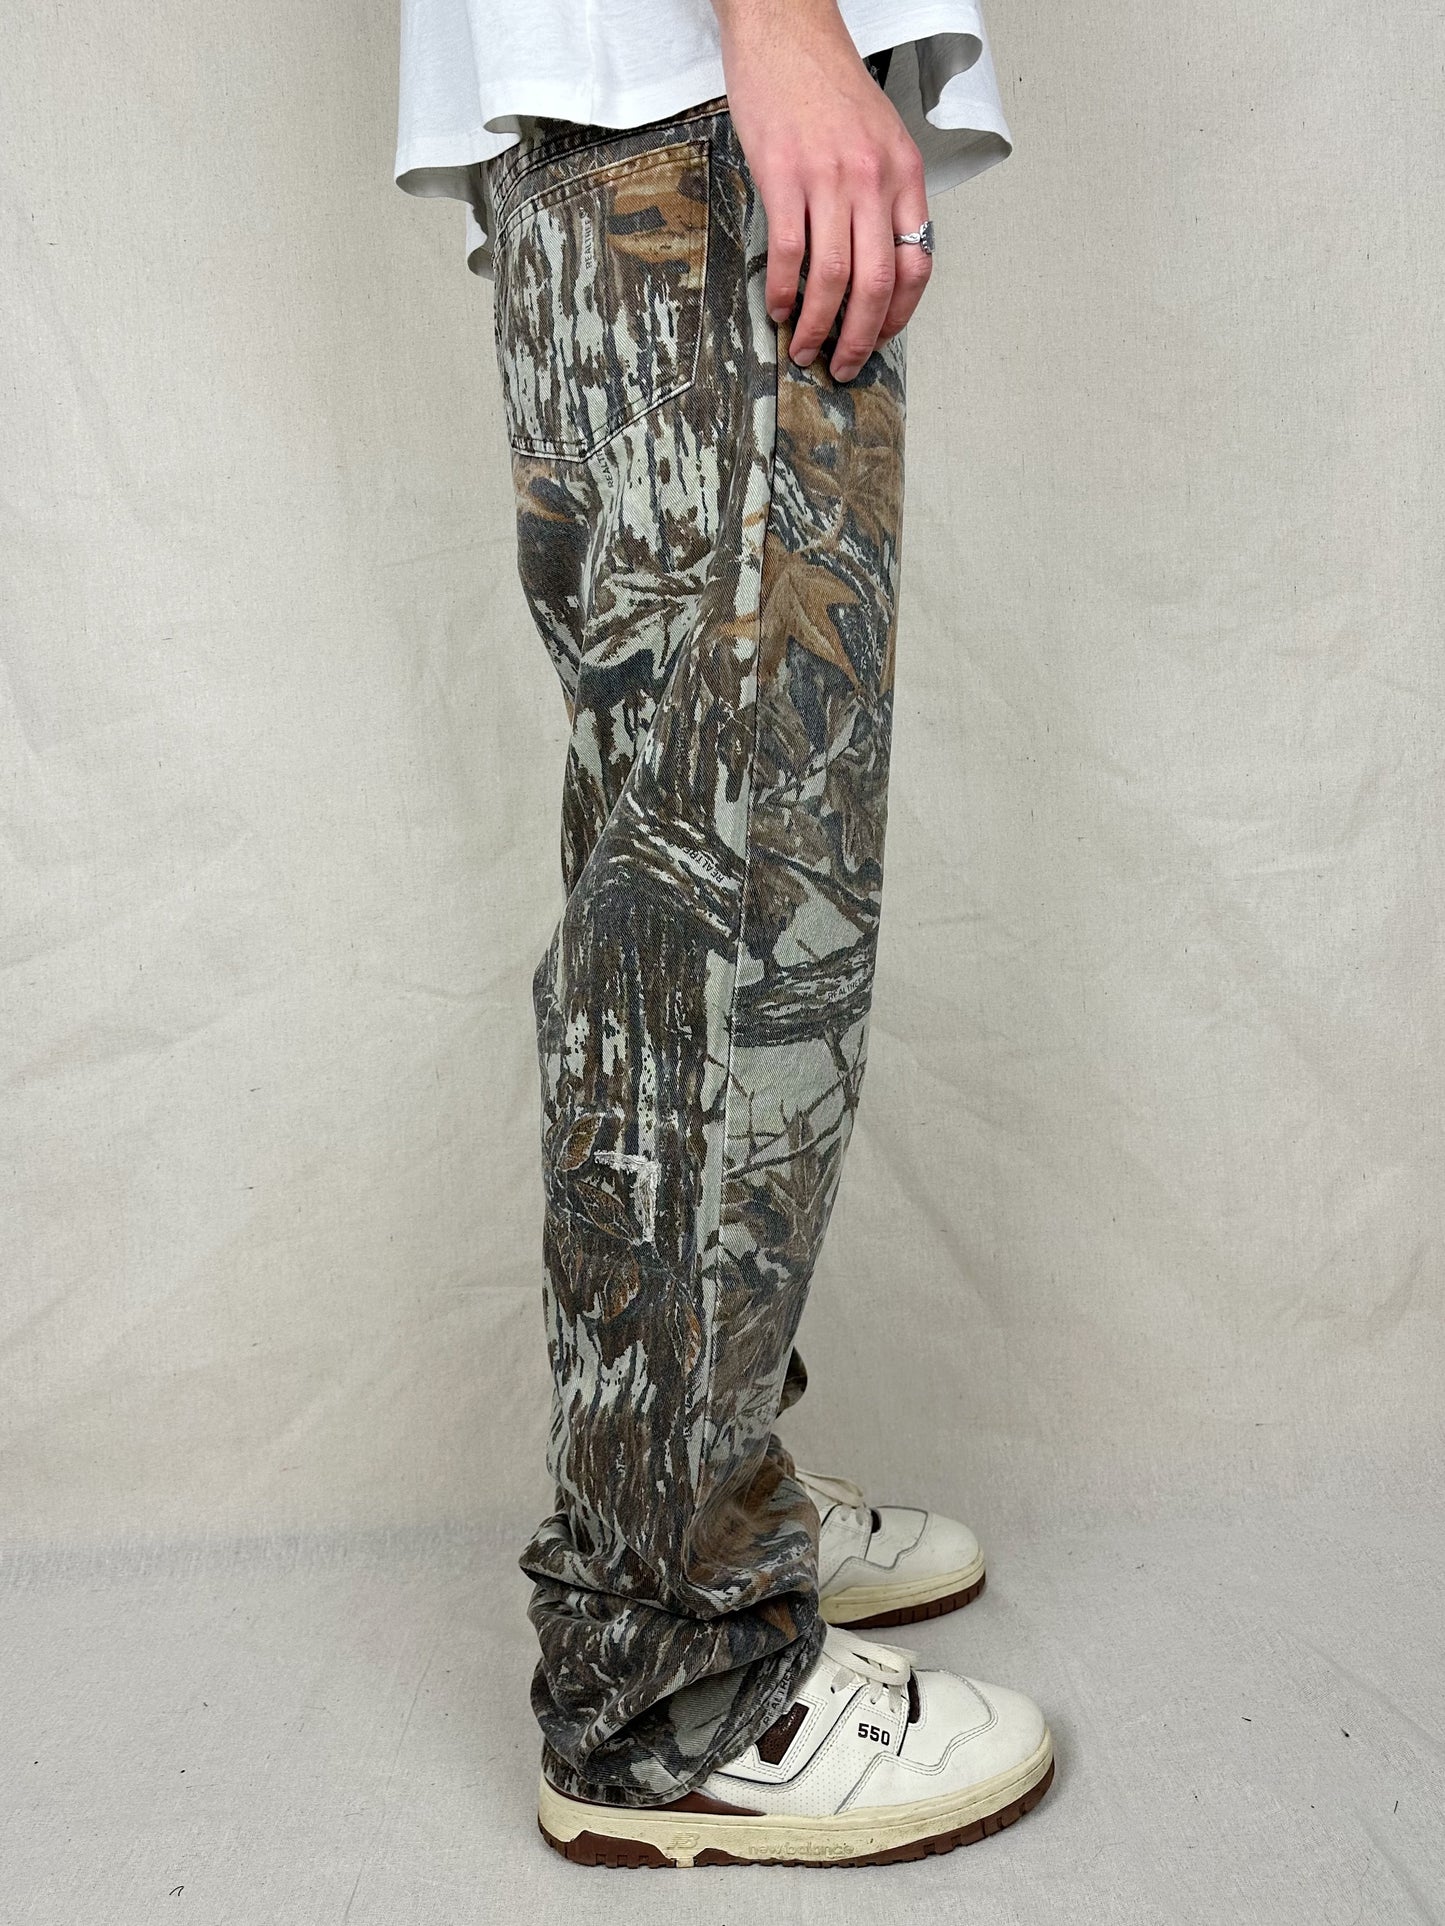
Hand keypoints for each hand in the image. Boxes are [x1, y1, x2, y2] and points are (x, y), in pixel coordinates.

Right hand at [711, 0, 931, 380]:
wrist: (786, 29)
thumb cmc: (827, 84)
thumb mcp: (877, 137)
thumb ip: (882, 196)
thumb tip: (873, 260)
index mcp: (903, 174)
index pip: (916, 264)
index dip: (898, 315)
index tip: (878, 339)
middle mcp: (873, 179)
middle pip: (876, 283)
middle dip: (860, 338)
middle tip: (844, 366)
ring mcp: (829, 177)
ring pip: (833, 277)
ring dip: (819, 325)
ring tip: (804, 348)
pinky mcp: (785, 174)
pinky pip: (789, 251)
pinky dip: (783, 290)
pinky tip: (778, 307)